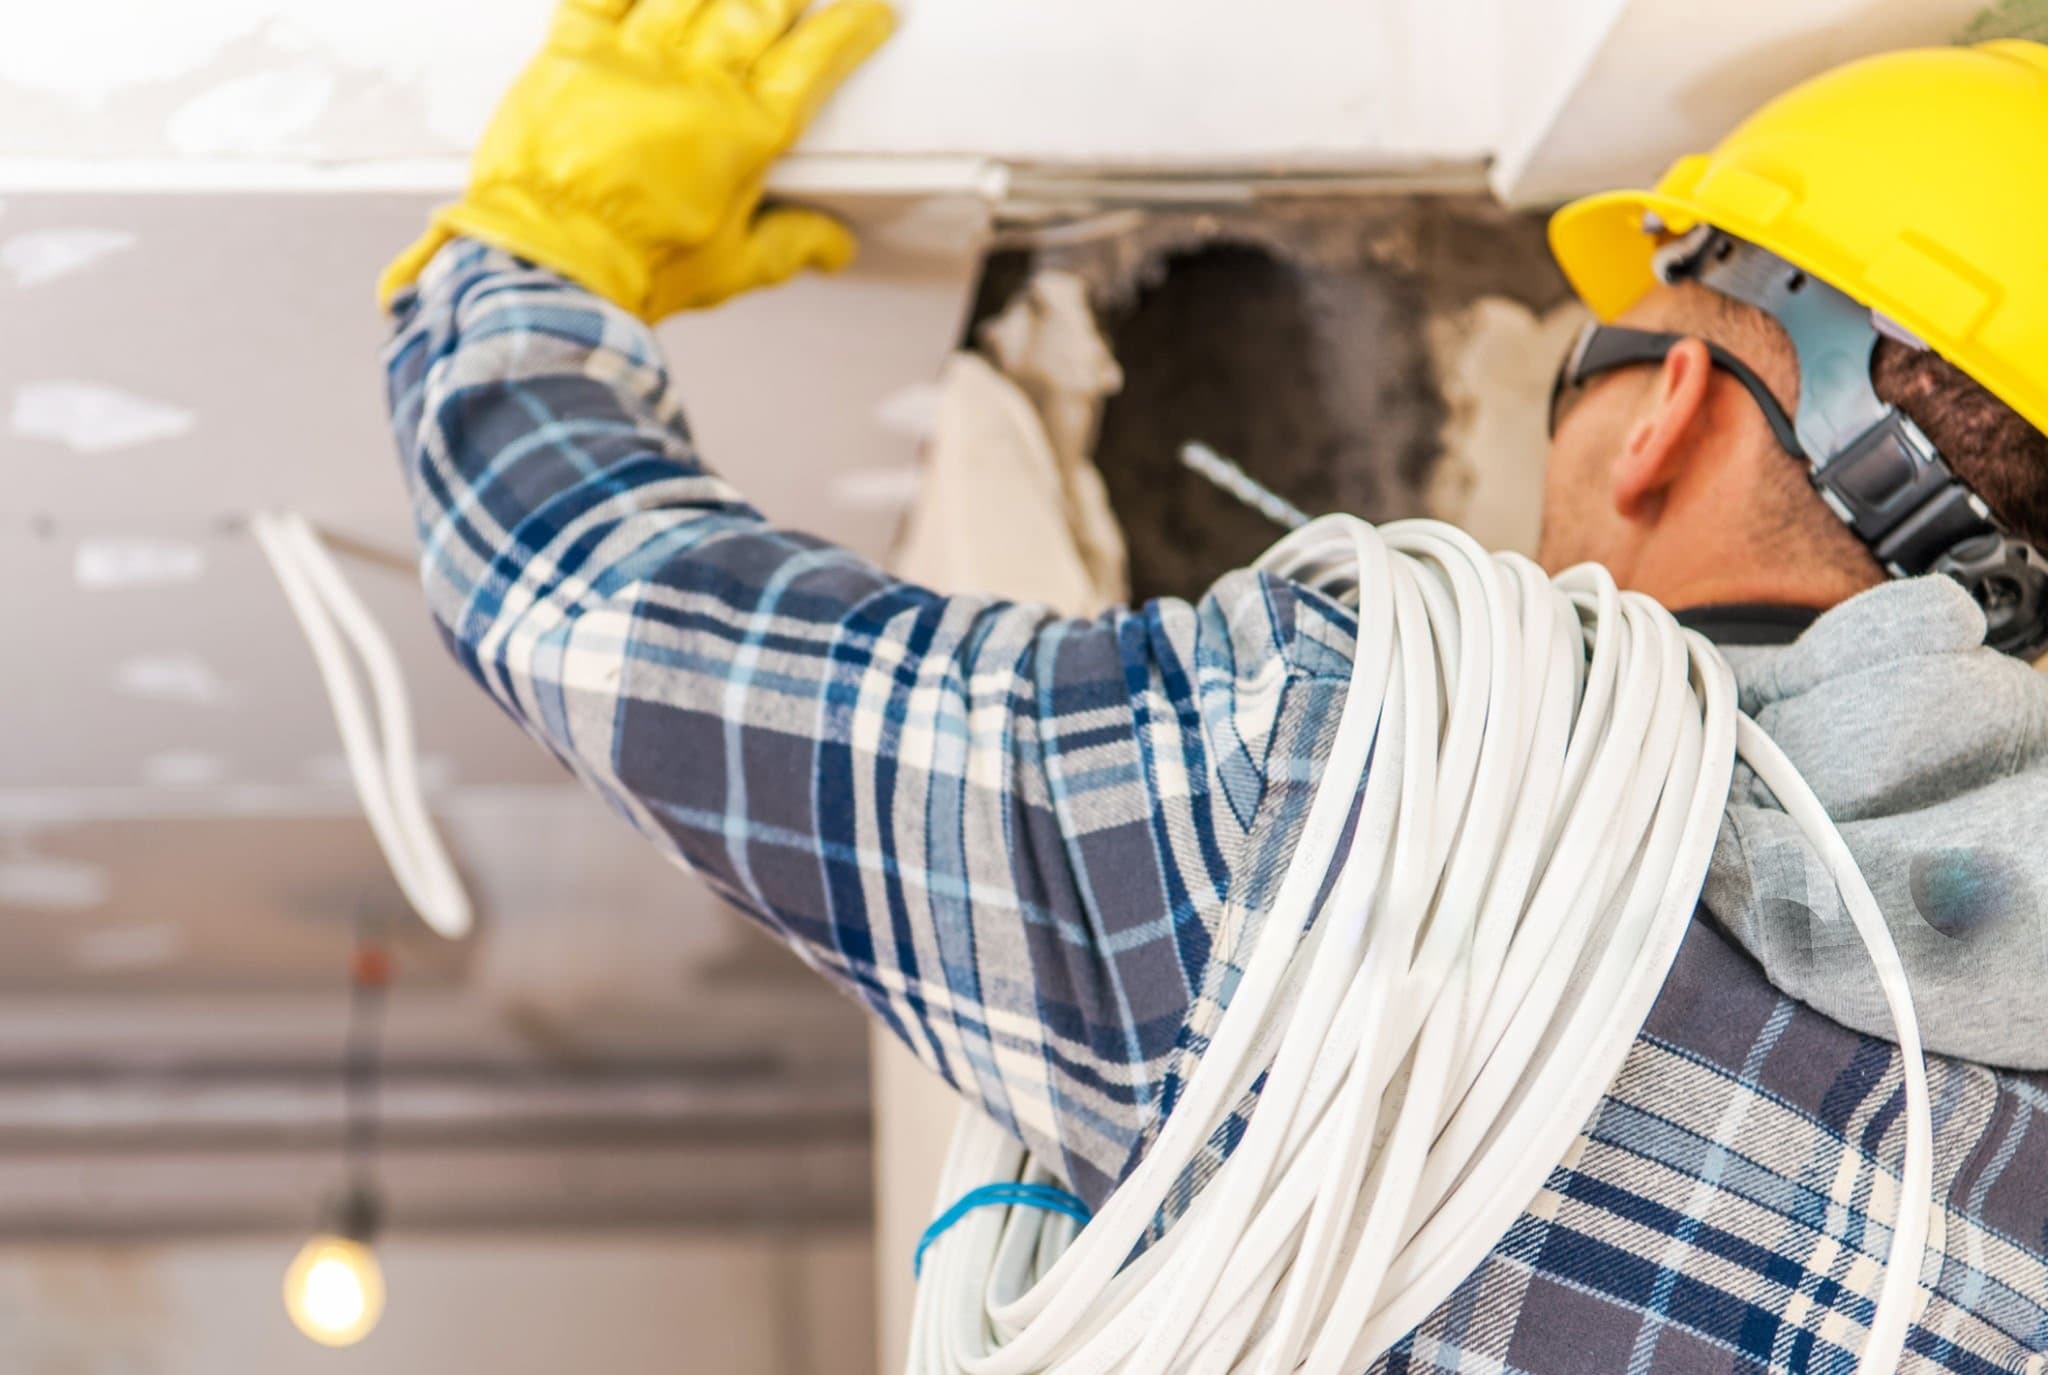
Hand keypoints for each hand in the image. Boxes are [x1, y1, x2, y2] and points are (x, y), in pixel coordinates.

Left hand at [379, 0, 895, 318]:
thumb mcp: (733, 266)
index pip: (814, 61)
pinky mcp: (572, 48)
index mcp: (746, 133)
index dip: (849, 28)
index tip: (871, 12)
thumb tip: (836, 247)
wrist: (552, 263)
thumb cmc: (641, 268)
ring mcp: (633, 58)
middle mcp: (697, 83)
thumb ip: (791, 244)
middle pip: (757, 7)